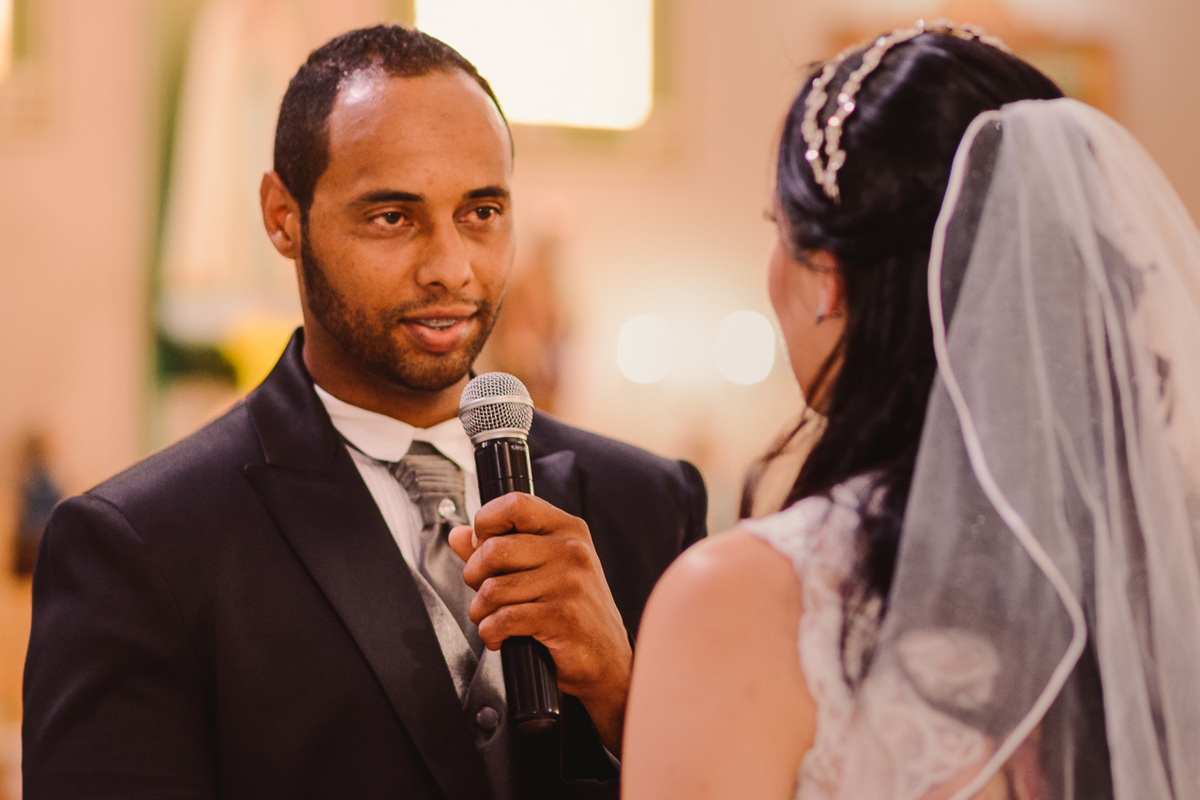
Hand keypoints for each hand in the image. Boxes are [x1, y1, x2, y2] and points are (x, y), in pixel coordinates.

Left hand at [448, 493, 631, 753]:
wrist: (607, 659)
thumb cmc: (572, 612)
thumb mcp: (542, 570)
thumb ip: (499, 548)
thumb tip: (458, 535)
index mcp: (568, 529)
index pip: (515, 503)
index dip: (486, 522)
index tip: (481, 545)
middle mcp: (572, 550)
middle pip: (493, 548)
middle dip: (473, 576)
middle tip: (482, 593)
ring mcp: (570, 582)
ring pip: (493, 588)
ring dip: (480, 611)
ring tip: (491, 619)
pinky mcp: (563, 616)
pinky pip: (504, 619)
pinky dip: (490, 632)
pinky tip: (499, 637)